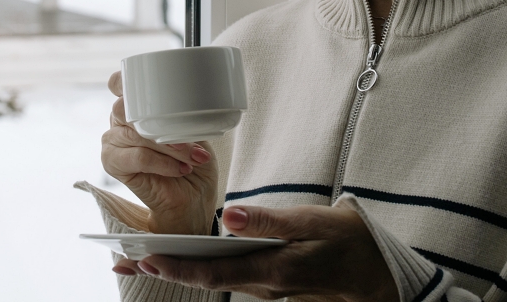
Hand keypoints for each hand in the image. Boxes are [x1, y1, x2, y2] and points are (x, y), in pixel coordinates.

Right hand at [101, 71, 218, 234]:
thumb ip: (182, 114)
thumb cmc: (193, 161)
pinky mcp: (112, 164)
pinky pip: (137, 157)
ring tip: (192, 158)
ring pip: (135, 133)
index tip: (155, 87)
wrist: (192, 199)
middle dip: (162, 121)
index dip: (128, 82)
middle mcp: (119, 121)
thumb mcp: (193, 130)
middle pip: (126, 108)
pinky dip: (162, 163)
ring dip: (169, 146)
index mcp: (135, 107)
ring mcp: (113, 142)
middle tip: (190, 140)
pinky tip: (180, 169)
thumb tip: (187, 102)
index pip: (120, 84)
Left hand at [111, 205, 397, 301]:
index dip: (174, 267)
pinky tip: (188, 261)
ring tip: (143, 259)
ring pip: (215, 282)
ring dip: (179, 271)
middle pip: (204, 282)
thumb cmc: (352, 244)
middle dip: (163, 271)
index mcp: (271, 270)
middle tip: (122, 263)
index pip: (211, 273)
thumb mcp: (317, 223)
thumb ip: (271, 221)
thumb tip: (230, 215)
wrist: (383, 276)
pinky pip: (231, 280)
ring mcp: (269, 290)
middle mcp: (264, 287)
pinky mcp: (274, 285)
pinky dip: (203, 271)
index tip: (143, 258)